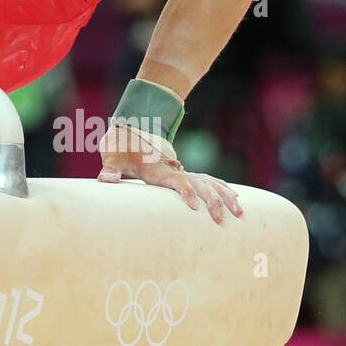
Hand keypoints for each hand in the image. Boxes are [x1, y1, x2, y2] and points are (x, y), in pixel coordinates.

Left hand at [95, 122, 243, 224]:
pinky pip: (206, 179)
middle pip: (199, 183)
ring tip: (240, 212)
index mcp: (156, 168)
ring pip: (208, 181)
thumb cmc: (120, 144)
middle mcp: (172, 169)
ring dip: (224, 195)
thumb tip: (105, 180)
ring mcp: (179, 169)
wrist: (130, 126)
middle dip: (212, 201)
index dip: (185, 192)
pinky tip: (235, 197)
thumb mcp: (113, 155)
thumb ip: (112, 169)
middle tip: (222, 219)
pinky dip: (221, 187)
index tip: (194, 207)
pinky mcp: (181, 171)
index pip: (175, 181)